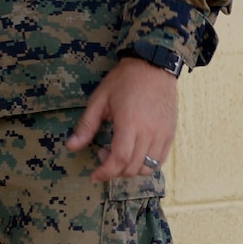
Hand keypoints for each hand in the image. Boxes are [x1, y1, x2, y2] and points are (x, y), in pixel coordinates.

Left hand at [67, 56, 177, 182]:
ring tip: (118, 153)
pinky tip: (134, 153)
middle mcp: (150, 132)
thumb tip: (71, 146)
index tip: (94, 176)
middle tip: (102, 155)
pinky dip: (146, 164)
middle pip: (134, 167)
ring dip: (131, 169)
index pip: (120, 159)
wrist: (153, 67)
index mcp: (129, 123)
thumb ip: (86, 126)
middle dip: (115, 170)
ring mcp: (163, 134)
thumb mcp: (99, 99)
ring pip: (149, 167)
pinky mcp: (171, 134)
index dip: (106, 172)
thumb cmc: (123, 81)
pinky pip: (161, 159)